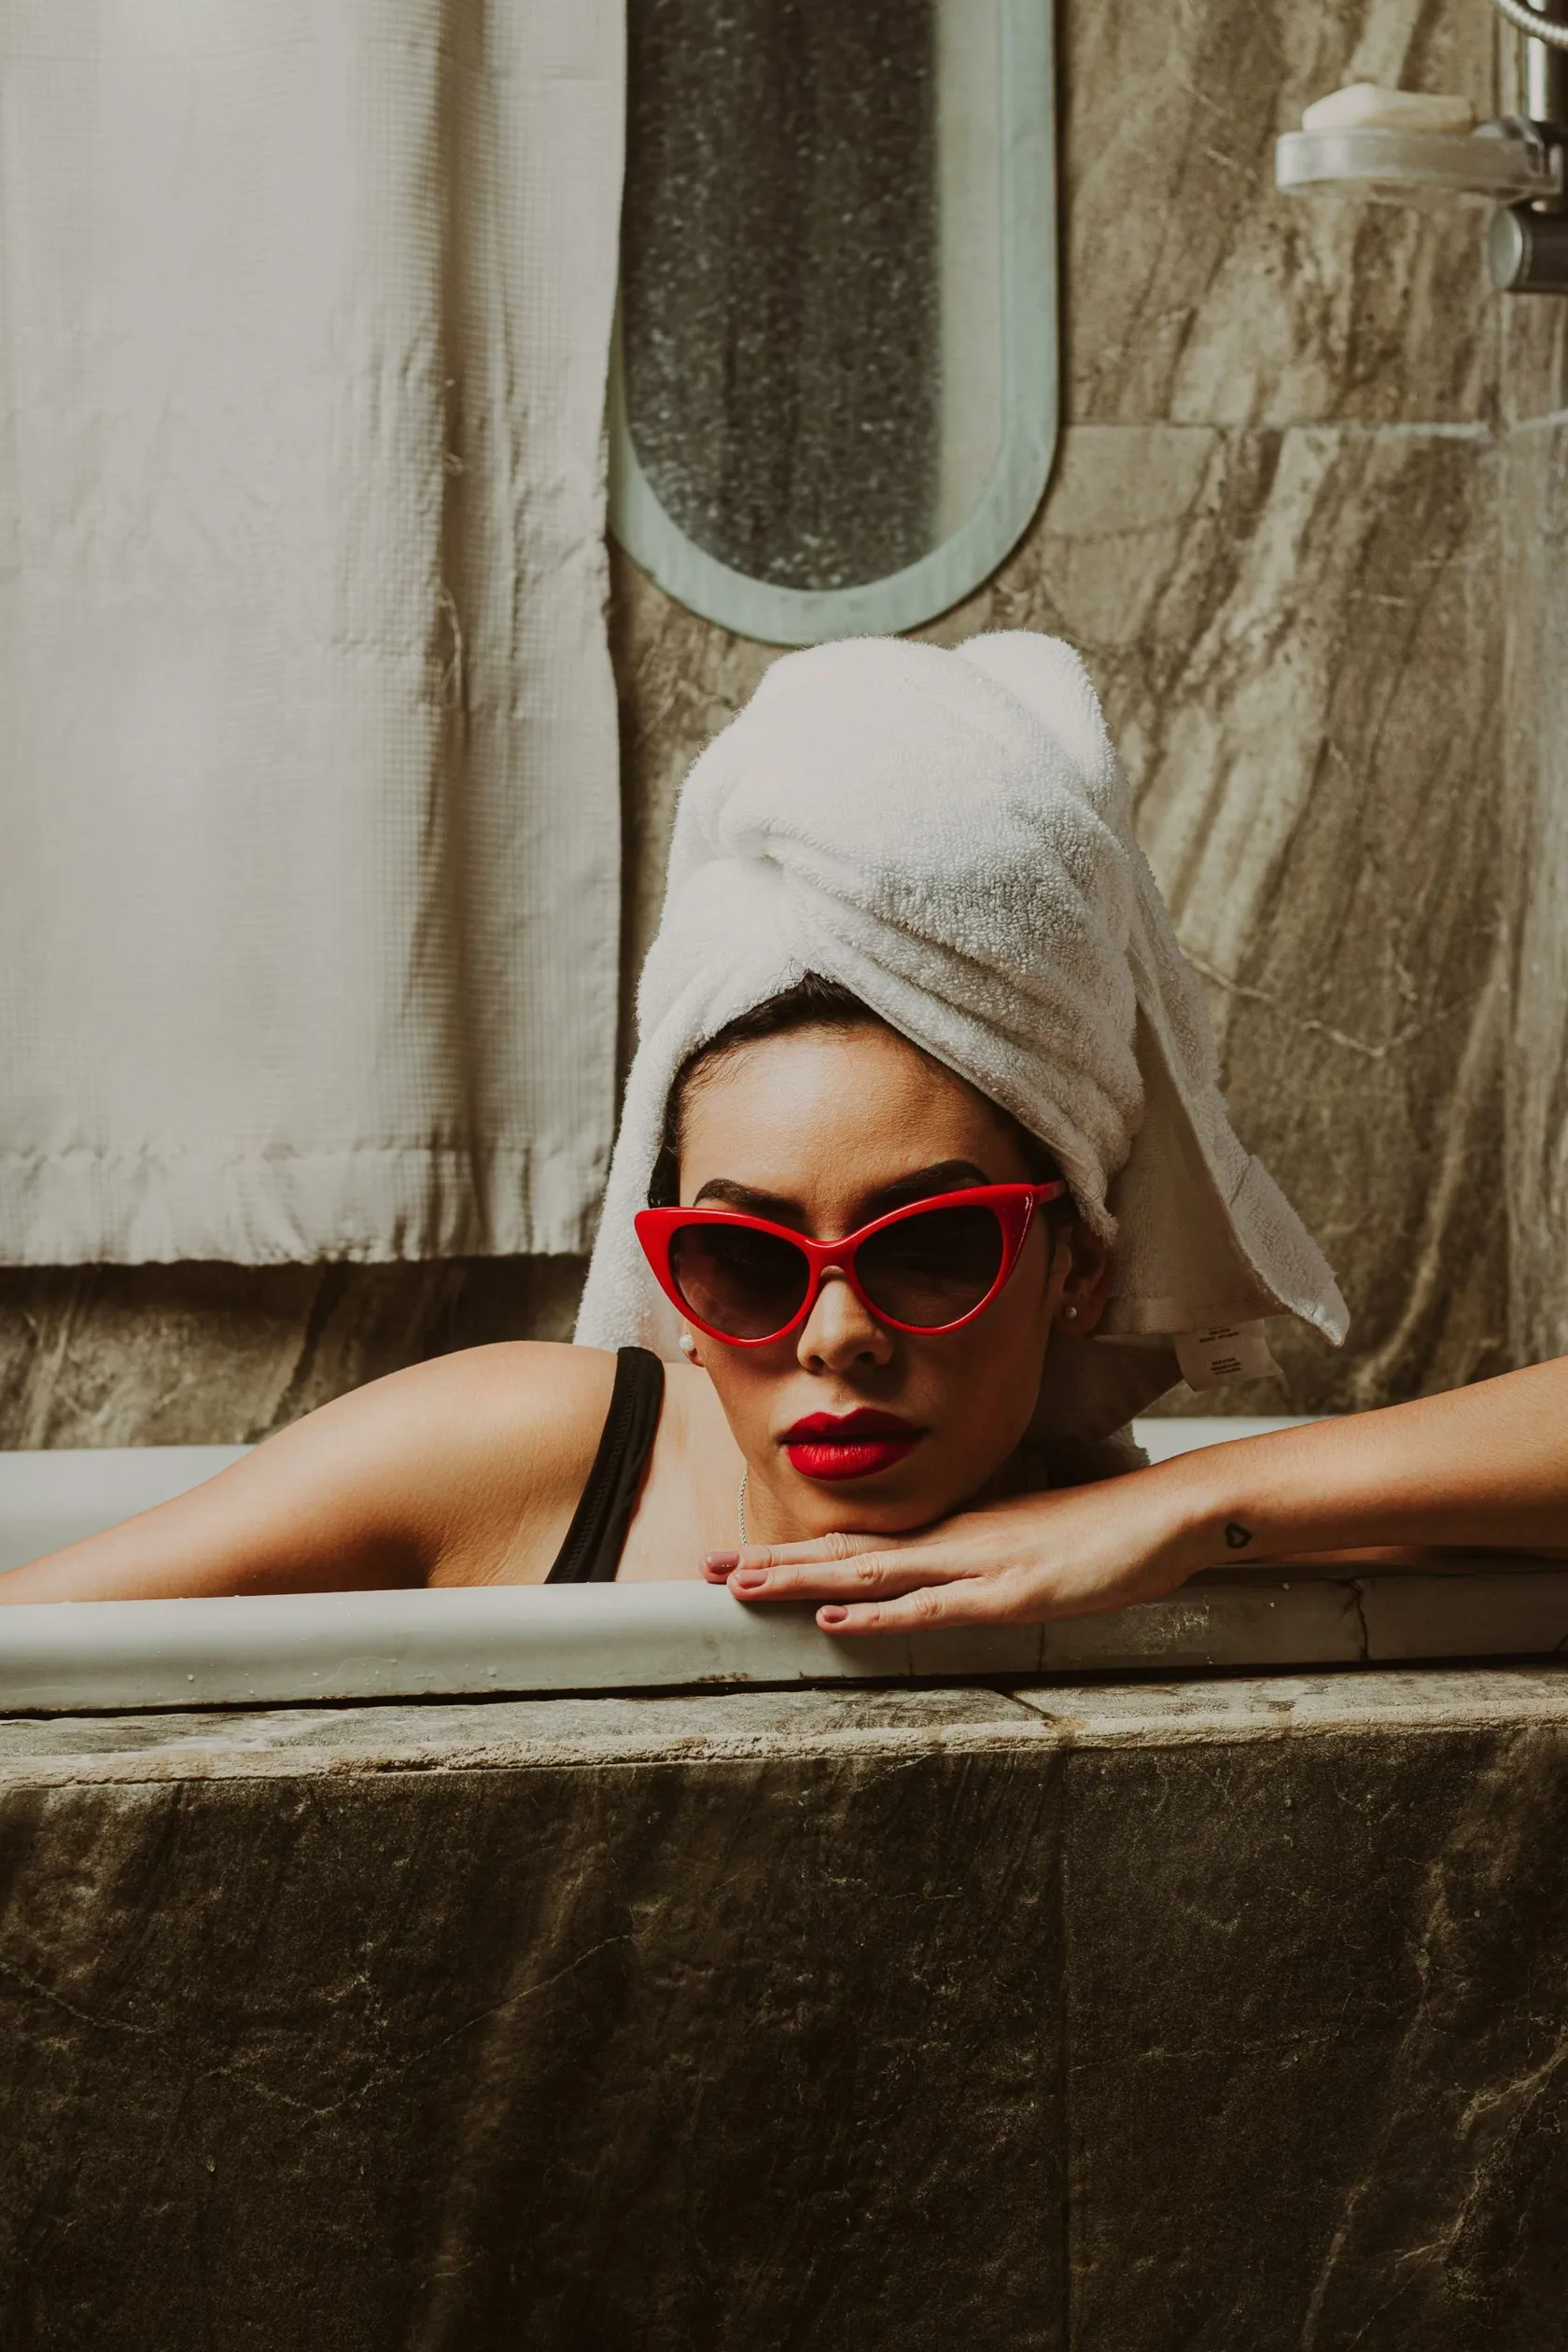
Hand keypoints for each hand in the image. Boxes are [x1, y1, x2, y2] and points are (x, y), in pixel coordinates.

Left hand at [701, 1475, 1200, 1633]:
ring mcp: (980, 1564)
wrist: (1170, 1513)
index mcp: (958, 1535)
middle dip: (775, 1563)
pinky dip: (880, 1616)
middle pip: (848, 1554)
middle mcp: (955, 1542)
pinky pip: (933, 1608)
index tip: (741, 1561)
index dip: (798, 1555)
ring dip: (804, 1582)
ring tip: (743, 1586)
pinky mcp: (1012, 1592)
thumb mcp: (1036, 1549)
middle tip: (706, 1570)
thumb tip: (957, 1579)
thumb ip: (991, 1565)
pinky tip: (839, 1621)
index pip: (862, 1546)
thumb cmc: (1111, 1533)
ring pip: (873, 1575)